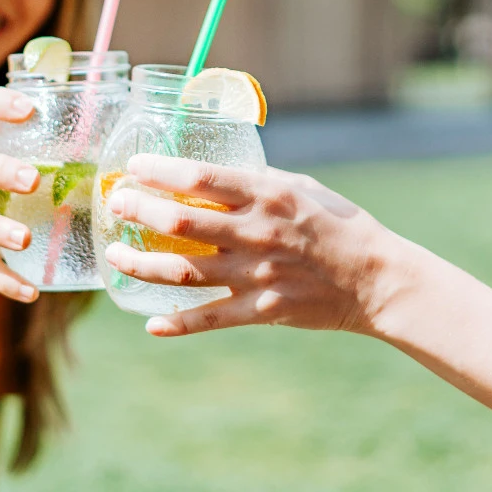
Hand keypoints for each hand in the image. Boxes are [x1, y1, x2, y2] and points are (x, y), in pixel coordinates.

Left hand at [102, 154, 418, 335]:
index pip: (200, 178)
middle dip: (139, 210)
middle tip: (117, 204)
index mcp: (267, 196)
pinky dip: (176, 324)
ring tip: (115, 256)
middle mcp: (256, 233)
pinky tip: (150, 323)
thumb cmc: (339, 225)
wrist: (376, 279)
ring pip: (183, 272)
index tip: (134, 167)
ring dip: (142, 263)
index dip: (160, 171)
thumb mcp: (302, 188)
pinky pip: (208, 319)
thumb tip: (212, 175)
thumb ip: (257, 181)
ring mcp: (255, 275)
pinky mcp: (260, 311)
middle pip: (180, 223)